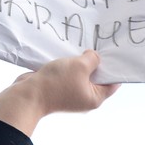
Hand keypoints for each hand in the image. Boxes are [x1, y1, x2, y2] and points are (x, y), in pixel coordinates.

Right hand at [0, 50, 119, 136]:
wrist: (29, 95)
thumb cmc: (57, 83)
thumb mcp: (80, 66)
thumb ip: (92, 59)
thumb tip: (93, 57)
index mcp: (95, 98)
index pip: (113, 83)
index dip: (115, 68)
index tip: (116, 53)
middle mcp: (85, 99)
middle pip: (97, 78)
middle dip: (97, 63)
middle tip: (99, 45)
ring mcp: (72, 94)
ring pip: (82, 75)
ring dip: (81, 63)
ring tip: (83, 47)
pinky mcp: (60, 89)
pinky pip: (69, 75)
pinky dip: (70, 66)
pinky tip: (69, 53)